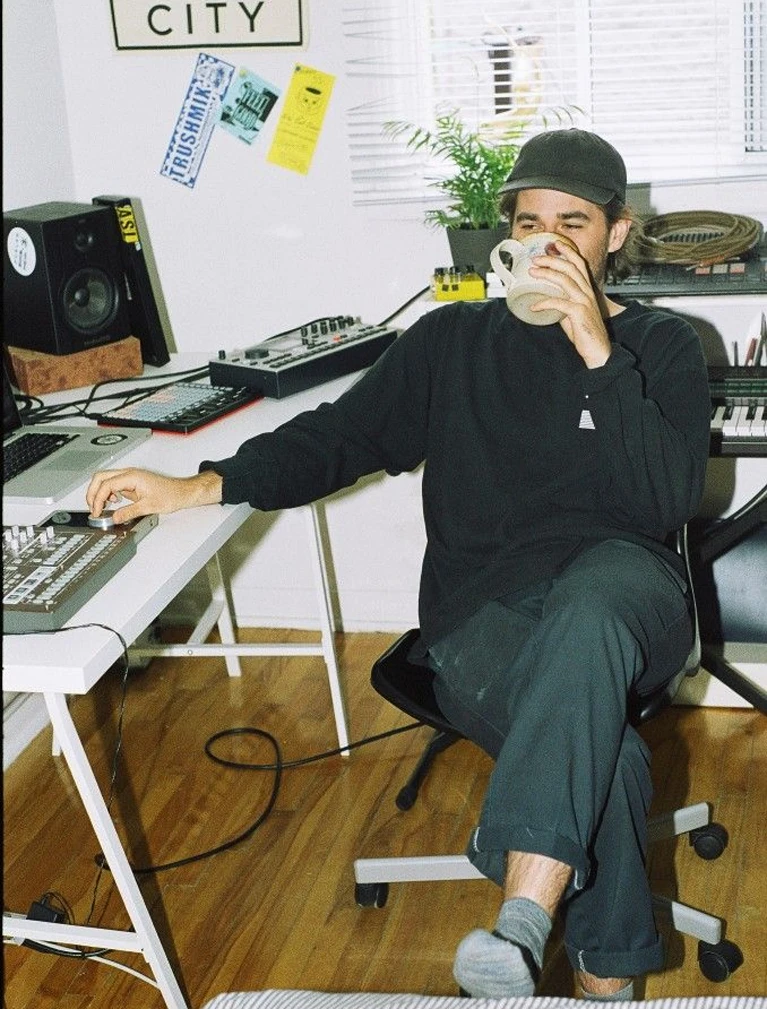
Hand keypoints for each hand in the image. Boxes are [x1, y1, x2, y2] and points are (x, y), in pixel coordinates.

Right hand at [85, 467, 223, 524]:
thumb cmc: (171, 495)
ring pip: (105, 479)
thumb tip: (114, 518)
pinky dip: (108, 492)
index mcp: (131, 476)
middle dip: (92, 493)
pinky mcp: (132, 481)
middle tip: (93, 508)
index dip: (97, 499)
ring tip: (102, 507)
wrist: (182, 492)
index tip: (97, 512)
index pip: (105, 485)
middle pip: (100, 477)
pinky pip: (113, 483)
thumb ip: (129, 512)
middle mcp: (129, 473)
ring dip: (99, 492)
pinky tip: (113, 502)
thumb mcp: (148, 507)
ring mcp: (130, 476)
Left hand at [528, 240, 612, 368]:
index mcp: (587, 290)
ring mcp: (584, 302)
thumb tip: (548, 301)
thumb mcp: (572, 315)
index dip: (568, 252)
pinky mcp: (579, 313)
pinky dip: (545, 303)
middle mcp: (587, 292)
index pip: (579, 265)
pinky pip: (559, 303)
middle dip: (553, 259)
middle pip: (570, 268)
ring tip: (532, 272)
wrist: (598, 351)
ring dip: (547, 274)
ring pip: (565, 280)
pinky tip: (534, 306)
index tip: (556, 244)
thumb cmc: (586, 334)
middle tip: (536, 258)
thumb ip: (562, 305)